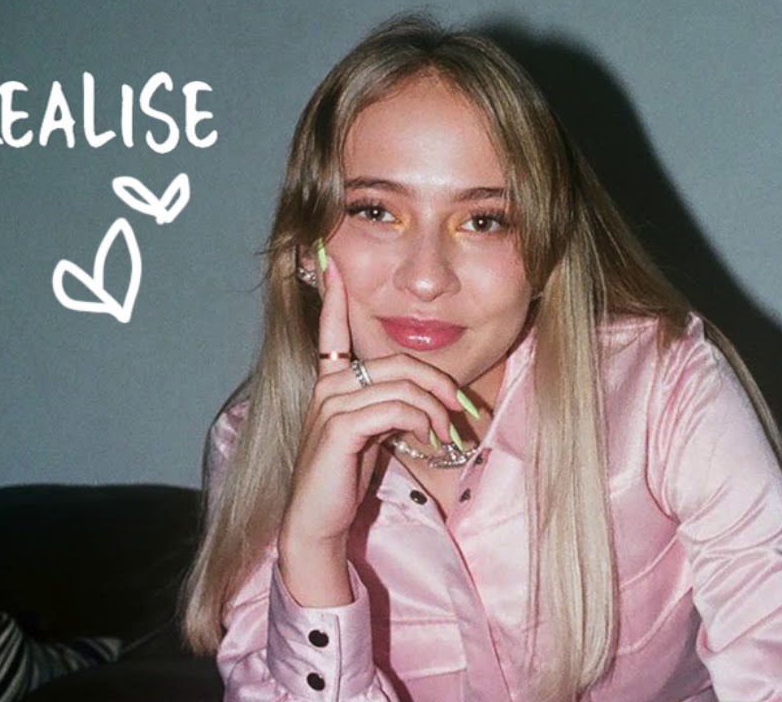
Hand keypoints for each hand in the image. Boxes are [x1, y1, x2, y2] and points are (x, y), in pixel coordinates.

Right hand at [277, 257, 462, 603]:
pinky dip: (421, 421)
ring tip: (447, 436)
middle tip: (462, 410)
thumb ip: (390, 407)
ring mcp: (330, 405)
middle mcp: (327, 386)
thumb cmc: (346, 478)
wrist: (318, 521)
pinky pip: (396, 408)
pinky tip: (428, 440)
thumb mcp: (372, 434)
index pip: (331, 332)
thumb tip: (428, 401)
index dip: (334, 298)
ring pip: (402, 384)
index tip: (331, 261)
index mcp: (332, 383)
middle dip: (439, 383)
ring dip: (437, 409)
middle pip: (398, 362)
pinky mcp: (340, 427)